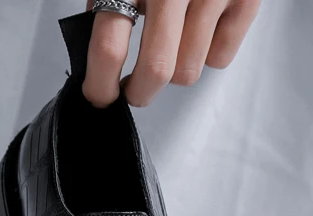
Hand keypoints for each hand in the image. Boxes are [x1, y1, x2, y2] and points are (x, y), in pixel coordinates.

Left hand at [82, 0, 260, 107]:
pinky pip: (219, 58)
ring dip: (174, 70)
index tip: (99, 98)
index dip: (100, 86)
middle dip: (139, 92)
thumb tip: (97, 72)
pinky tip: (200, 30)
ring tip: (172, 45)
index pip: (108, 49)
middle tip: (134, 89)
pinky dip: (207, 54)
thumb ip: (104, 15)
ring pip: (187, 72)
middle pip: (155, 69)